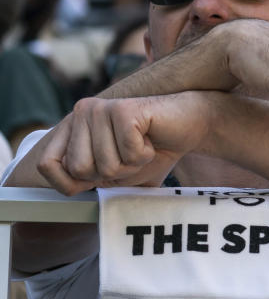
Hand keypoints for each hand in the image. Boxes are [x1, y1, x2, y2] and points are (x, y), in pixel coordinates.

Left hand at [37, 93, 209, 194]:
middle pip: (79, 169)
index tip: (98, 179)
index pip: (47, 164)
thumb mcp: (113, 171)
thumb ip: (86, 178)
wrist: (191, 123)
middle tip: (130, 155)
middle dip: (112, 172)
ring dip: (132, 164)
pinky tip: (151, 139)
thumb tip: (64, 189)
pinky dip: (146, 155)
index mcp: (73, 125)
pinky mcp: (123, 109)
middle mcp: (82, 112)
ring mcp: (100, 109)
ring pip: (106, 164)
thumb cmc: (153, 149)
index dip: (70, 183)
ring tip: (143, 146)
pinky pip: (128, 153)